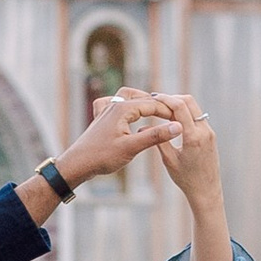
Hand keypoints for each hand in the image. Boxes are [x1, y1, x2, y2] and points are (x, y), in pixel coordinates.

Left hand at [59, 88, 182, 188]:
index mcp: (122, 108)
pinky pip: (114, 103)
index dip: (169, 111)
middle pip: (142, 98)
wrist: (77, 164)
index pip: (152, 104)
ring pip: (128, 97)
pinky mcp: (100, 118)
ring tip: (155, 109)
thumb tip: (178, 127)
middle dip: (159, 105)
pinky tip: (127, 110)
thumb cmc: (102, 156)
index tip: (183, 118)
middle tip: (173, 115)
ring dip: (143, 101)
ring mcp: (105, 109)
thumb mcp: (132, 147)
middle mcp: (114, 104)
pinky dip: (125, 103)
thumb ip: (156, 136)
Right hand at [150, 94, 222, 210]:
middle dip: (172, 98)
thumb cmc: (186, 179)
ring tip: (162, 108)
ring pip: (194, 107)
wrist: (206, 191)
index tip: (153, 98)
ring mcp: (209, 132)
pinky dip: (185, 112)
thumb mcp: (168, 160)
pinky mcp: (210, 135)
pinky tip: (172, 118)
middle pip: (189, 101)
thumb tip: (141, 126)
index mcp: (193, 137)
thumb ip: (158, 140)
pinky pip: (197, 116)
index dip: (165, 99)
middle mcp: (204, 131)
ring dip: (179, 104)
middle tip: (156, 101)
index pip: (180, 107)